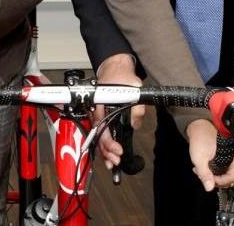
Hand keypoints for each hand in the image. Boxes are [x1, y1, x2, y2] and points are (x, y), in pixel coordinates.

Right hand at [93, 53, 143, 170]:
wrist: (116, 69)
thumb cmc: (121, 77)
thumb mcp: (134, 88)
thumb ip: (136, 107)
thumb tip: (136, 123)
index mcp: (100, 106)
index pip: (102, 129)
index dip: (109, 143)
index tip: (119, 150)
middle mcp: (97, 113)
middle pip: (98, 137)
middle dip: (107, 152)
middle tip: (117, 161)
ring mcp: (99, 116)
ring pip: (99, 138)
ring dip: (105, 152)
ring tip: (113, 163)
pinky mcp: (103, 118)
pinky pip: (102, 134)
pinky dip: (105, 147)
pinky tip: (110, 156)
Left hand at [186, 118, 233, 191]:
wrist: (197, 122)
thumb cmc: (201, 136)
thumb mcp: (199, 158)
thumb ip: (204, 174)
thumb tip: (209, 187)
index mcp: (232, 157)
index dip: (223, 182)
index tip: (212, 181)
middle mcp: (233, 156)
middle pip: (231, 175)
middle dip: (218, 179)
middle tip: (207, 178)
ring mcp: (229, 154)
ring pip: (225, 170)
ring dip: (215, 174)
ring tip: (203, 172)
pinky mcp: (224, 152)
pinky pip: (222, 165)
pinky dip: (214, 168)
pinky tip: (205, 167)